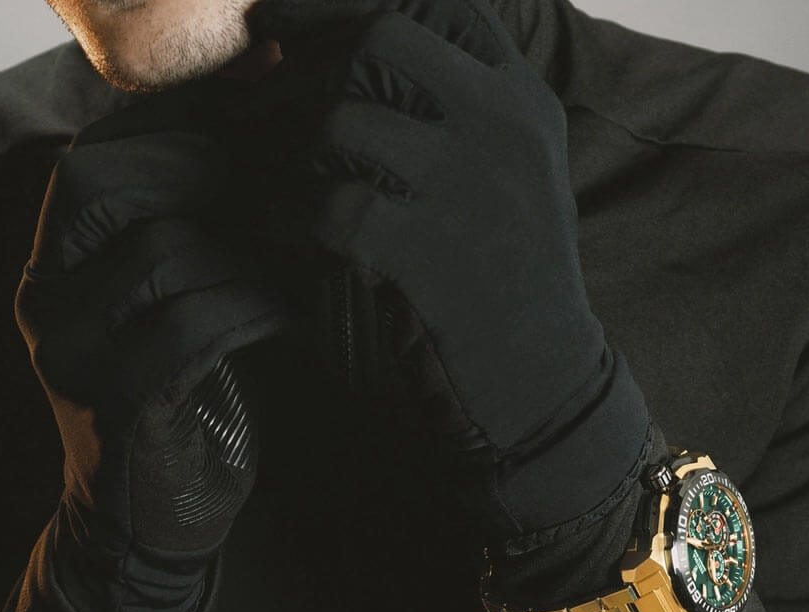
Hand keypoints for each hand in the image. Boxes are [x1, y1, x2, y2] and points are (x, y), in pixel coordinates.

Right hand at [15, 81, 291, 611]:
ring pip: (163, 252)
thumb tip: (260, 155)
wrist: (150, 523)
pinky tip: (286, 320)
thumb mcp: (174, 309)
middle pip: (102, 183)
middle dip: (200, 170)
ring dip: (249, 255)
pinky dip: (253, 310)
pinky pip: (192, 325)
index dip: (168, 127)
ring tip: (295, 271)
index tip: (246, 117)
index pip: (90, 160)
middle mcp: (45, 302)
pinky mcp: (117, 403)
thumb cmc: (183, 405)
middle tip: (274, 189)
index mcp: (55, 268)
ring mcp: (72, 354)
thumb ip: (190, 239)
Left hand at [248, 0, 649, 546]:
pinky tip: (314, 242)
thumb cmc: (513, 278)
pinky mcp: (433, 252)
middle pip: (380, 38)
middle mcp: (504, 124)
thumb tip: (353, 62)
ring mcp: (471, 185)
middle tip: (262, 109)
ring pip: (346, 119)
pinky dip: (306, 223)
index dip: (340, 0)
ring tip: (295, 189)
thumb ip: (462, 111)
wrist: (546, 378)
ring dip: (299, 155)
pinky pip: (334, 205)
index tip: (280, 18)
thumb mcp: (515, 174)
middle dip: (307, 71)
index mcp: (523, 98)